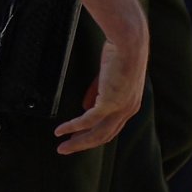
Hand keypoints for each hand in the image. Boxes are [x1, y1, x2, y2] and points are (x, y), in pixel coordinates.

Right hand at [55, 12, 146, 153]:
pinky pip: (87, 120)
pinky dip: (73, 127)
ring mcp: (119, 108)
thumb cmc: (120, 52)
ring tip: (62, 147)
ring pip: (96, 134)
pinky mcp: (109, 103)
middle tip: (66, 149)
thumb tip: (85, 106)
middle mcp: (128, 110)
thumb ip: (97, 92)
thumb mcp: (108, 77)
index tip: (78, 138)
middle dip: (83, 144)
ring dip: (77, 142)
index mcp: (130, 104)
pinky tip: (61, 130)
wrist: (128, 42)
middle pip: (104, 136)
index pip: (112, 127)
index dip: (94, 135)